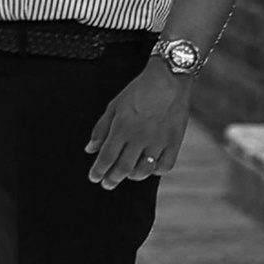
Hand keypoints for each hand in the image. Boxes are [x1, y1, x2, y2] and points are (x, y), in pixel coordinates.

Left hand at [85, 61, 191, 188]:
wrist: (168, 79)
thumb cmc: (138, 90)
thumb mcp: (114, 105)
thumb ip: (101, 128)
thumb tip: (89, 149)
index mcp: (122, 128)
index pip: (106, 157)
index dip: (98, 171)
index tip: (94, 178)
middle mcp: (139, 138)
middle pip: (123, 168)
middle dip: (112, 179)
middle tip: (107, 184)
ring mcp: (158, 141)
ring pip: (144, 170)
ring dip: (133, 176)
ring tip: (127, 175)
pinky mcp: (174, 142)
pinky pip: (165, 166)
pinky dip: (156, 171)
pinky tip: (150, 167)